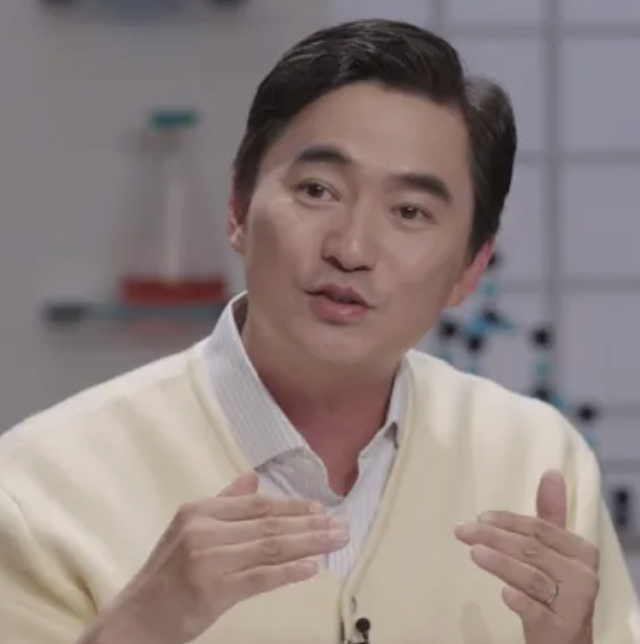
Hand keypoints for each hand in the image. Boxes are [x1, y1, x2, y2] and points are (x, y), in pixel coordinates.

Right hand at [91, 472, 348, 643]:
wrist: (135, 620)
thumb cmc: (166, 576)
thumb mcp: (188, 530)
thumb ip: (224, 502)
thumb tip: (254, 478)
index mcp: (198, 510)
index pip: (257, 505)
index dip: (293, 507)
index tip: (322, 510)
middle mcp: (202, 529)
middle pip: (268, 524)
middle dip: (310, 525)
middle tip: (341, 526)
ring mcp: (207, 559)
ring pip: (269, 547)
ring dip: (309, 544)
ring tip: (336, 542)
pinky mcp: (212, 590)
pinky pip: (260, 577)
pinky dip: (289, 571)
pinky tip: (312, 567)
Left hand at [454, 469, 598, 643]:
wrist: (564, 642)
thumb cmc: (554, 589)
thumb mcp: (552, 552)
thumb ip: (550, 515)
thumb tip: (552, 472)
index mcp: (580, 551)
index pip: (539, 528)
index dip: (507, 520)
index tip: (478, 516)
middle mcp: (583, 575)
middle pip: (531, 549)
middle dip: (494, 537)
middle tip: (462, 530)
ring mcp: (575, 603)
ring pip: (531, 576)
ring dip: (500, 563)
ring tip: (473, 553)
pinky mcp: (563, 628)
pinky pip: (538, 610)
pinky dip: (521, 601)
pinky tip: (504, 595)